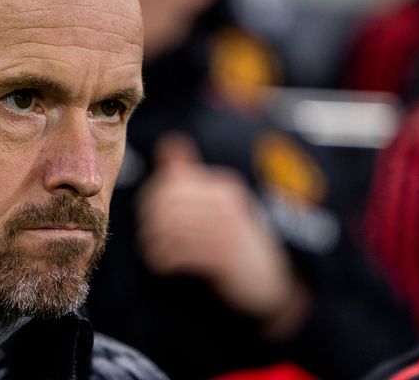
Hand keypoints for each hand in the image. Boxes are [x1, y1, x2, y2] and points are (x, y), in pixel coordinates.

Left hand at [137, 133, 309, 337]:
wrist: (272, 278)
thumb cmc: (237, 240)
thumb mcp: (219, 203)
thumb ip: (191, 175)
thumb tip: (169, 141)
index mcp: (222, 186)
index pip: (172, 184)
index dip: (150, 200)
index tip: (146, 217)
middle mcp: (226, 203)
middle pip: (168, 205)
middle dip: (150, 222)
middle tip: (147, 238)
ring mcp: (227, 229)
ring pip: (172, 230)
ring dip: (154, 244)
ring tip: (152, 253)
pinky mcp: (225, 256)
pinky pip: (181, 253)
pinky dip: (164, 260)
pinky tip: (162, 266)